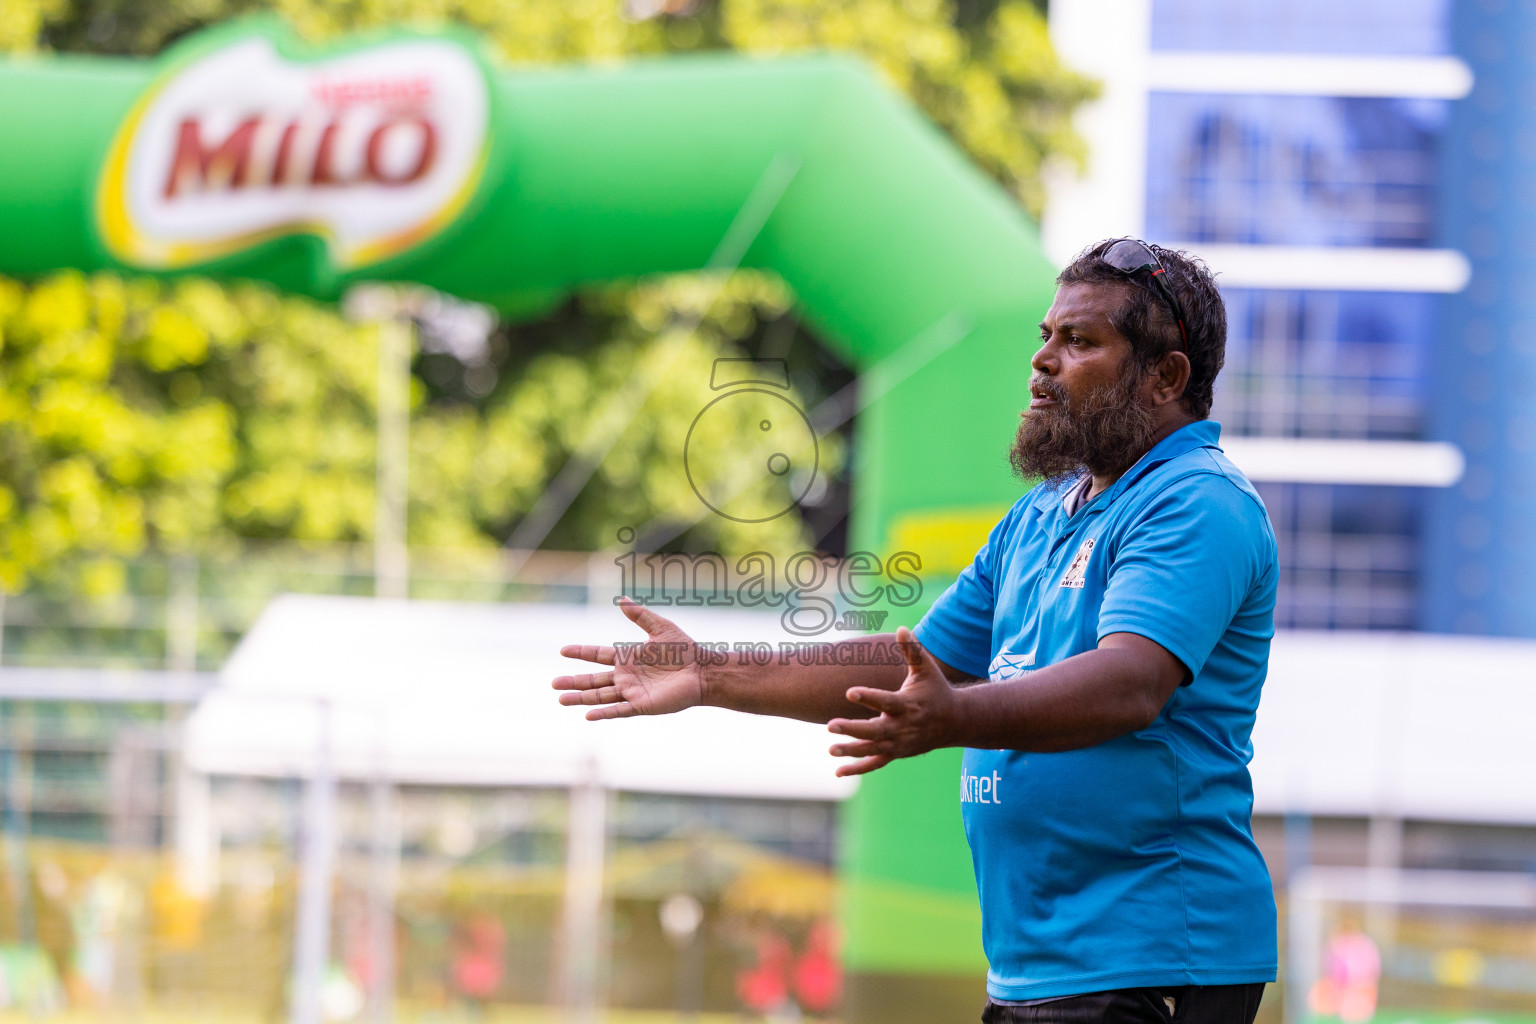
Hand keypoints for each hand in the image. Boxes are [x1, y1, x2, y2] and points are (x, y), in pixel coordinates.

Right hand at [553, 597, 707, 719]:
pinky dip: (603, 712)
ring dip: (580, 698)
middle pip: (593, 680)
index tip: (563, 650)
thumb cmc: (685, 650)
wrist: (702, 671)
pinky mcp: (642, 705)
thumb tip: (621, 598)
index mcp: (628, 658)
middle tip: (553, 683)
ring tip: (561, 699)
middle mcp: (626, 676)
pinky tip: (587, 715)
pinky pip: (618, 710)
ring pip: (600, 696)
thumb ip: (639, 615)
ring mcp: (632, 692)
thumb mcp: (660, 627)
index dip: (581, 653)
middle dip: (573, 682)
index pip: (598, 655)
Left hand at [827, 626, 961, 776]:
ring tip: (830, 748)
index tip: (849, 691)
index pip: (886, 701)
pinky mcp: (897, 753)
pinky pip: (876, 763)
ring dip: (852, 750)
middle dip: (853, 729)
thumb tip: (902, 628)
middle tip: (830, 725)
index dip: (868, 697)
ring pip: (873, 749)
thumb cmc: (936, 690)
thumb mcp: (926, 670)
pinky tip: (838, 772)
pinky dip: (858, 768)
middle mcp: (903, 726)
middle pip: (876, 730)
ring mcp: (899, 743)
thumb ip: (912, 651)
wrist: (954, 721)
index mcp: (908, 704)